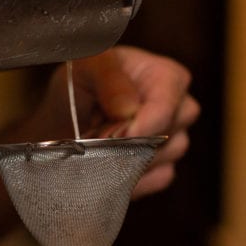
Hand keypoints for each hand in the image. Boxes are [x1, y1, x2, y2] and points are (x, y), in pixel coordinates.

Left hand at [34, 46, 199, 196]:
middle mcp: (179, 108)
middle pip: (167, 137)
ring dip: (124, 160)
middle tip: (93, 138)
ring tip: (96, 146)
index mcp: (166, 77)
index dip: (140, 127)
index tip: (114, 138)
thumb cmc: (83, 80)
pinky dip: (130, 179)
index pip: (164, 108)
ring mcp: (175, 139)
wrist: (66, 113)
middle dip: (127, 144)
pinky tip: (108, 169)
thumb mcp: (88, 66)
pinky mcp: (164, 165)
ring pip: (163, 161)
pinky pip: (158, 179)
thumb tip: (128, 110)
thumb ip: (110, 79)